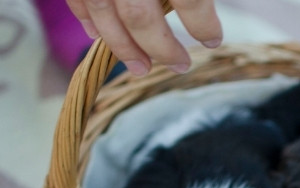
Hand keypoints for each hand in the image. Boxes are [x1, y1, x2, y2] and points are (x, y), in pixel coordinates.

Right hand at [66, 0, 222, 75]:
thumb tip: (202, 10)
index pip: (189, 0)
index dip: (203, 25)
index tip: (213, 40)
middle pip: (141, 16)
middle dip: (162, 47)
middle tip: (181, 65)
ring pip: (104, 12)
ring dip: (123, 47)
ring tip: (142, 68)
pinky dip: (87, 19)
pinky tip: (98, 37)